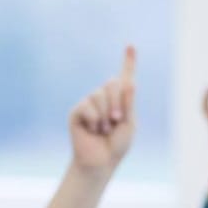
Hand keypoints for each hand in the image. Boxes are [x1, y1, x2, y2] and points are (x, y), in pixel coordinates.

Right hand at [68, 46, 137, 172]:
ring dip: (105, 115)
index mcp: (120, 99)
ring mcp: (89, 103)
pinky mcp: (77, 111)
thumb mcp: (129, 123)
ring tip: (103, 130)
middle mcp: (103, 97)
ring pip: (99, 95)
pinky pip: (87, 106)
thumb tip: (130, 82)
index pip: (125, 77)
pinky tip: (92, 130)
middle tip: (116, 121)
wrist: (100, 161)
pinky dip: (94, 120)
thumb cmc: (116, 145)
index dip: (128, 61)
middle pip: (112, 83)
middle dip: (117, 103)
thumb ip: (129, 103)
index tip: (130, 45)